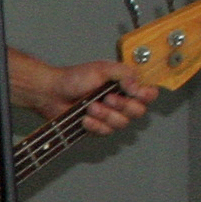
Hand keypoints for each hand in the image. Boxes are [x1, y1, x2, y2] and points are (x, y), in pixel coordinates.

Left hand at [27, 58, 154, 135]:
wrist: (51, 93)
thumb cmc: (73, 78)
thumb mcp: (102, 69)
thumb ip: (124, 73)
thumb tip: (137, 85)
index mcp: (125, 86)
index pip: (149, 94)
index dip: (146, 95)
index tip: (134, 92)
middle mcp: (121, 102)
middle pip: (138, 112)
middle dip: (122, 106)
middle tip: (106, 98)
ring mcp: (109, 116)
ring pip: (122, 124)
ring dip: (105, 115)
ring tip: (90, 107)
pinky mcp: (98, 127)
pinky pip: (105, 132)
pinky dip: (95, 125)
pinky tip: (85, 118)